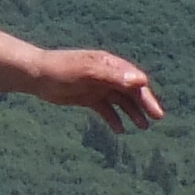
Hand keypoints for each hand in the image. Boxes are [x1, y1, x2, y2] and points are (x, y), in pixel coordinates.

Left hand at [29, 49, 166, 131]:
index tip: (156, 111)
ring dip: (132, 113)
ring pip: (120, 101)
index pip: (134, 80)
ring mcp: (98, 87)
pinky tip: (119, 130)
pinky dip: (113, 119)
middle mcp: (107, 75)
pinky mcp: (89, 98)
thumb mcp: (89, 72)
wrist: (38, 76)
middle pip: (131, 91)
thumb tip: (141, 81)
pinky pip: (105, 110)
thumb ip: (114, 76)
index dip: (146, 95)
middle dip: (144, 104)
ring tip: (143, 127)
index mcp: (110, 64)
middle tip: (157, 119)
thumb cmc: (63, 69)